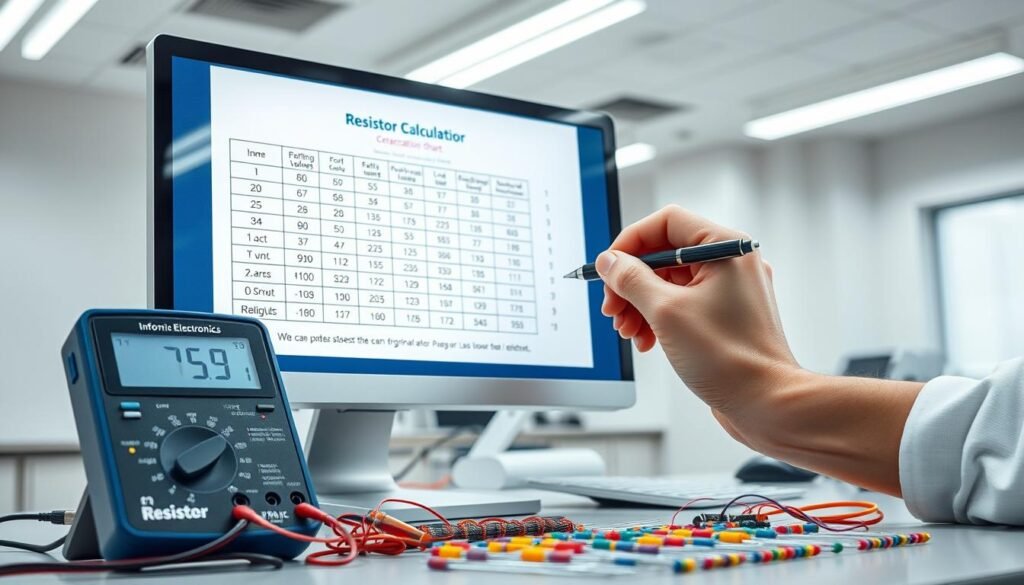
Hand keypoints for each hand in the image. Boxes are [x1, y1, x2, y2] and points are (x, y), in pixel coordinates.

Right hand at [598, 205, 800, 425]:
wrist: (766, 403)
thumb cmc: (730, 359)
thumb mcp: (666, 312)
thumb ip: (632, 279)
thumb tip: (610, 261)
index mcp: (726, 248)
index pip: (667, 223)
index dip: (631, 243)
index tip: (609, 267)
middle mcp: (732, 263)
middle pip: (665, 255)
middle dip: (631, 282)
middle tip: (612, 308)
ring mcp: (730, 290)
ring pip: (670, 281)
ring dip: (640, 304)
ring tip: (628, 331)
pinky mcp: (725, 315)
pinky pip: (682, 304)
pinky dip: (659, 317)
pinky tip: (647, 340)